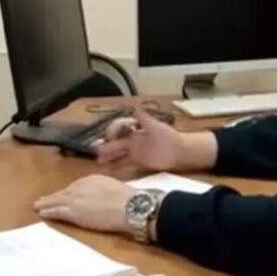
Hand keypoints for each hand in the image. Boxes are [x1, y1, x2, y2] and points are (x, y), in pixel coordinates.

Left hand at [34, 175, 134, 233]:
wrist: (129, 207)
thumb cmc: (128, 200)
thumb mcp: (114, 188)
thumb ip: (104, 191)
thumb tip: (104, 197)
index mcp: (92, 179)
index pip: (76, 186)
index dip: (68, 193)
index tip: (63, 196)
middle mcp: (81, 186)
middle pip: (64, 192)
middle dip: (54, 196)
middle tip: (44, 200)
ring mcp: (75, 198)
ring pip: (57, 200)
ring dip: (46, 203)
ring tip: (38, 206)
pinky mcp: (73, 211)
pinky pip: (56, 211)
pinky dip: (48, 211)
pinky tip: (42, 213)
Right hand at [94, 108, 217, 171]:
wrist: (180, 151)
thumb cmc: (169, 137)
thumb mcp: (157, 126)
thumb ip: (145, 118)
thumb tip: (135, 106)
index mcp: (136, 128)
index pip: (120, 127)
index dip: (113, 130)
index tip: (110, 135)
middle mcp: (132, 138)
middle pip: (116, 141)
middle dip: (106, 144)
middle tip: (97, 149)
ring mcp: (134, 149)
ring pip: (117, 152)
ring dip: (108, 155)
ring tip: (99, 161)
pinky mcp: (137, 160)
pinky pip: (123, 162)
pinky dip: (115, 164)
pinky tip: (107, 168)